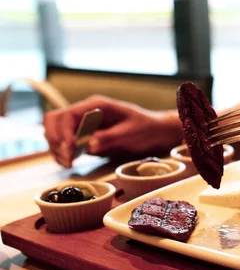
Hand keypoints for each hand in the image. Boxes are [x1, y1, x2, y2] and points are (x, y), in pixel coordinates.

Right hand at [43, 95, 182, 167]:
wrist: (156, 131)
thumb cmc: (145, 129)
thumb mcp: (130, 134)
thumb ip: (109, 138)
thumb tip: (89, 145)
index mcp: (96, 106)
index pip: (68, 115)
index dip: (63, 133)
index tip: (70, 150)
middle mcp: (85, 111)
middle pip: (54, 120)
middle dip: (56, 140)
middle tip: (68, 160)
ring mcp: (83, 123)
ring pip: (55, 130)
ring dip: (57, 147)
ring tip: (68, 163)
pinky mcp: (83, 134)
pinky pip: (64, 141)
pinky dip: (62, 151)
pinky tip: (70, 162)